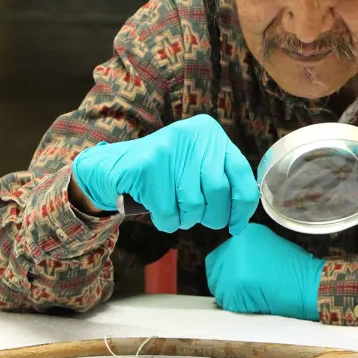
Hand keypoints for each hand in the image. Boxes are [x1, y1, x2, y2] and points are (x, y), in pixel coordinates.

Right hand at [70, 115, 258, 234]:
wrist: (114, 167)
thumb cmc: (164, 173)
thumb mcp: (196, 164)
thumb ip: (221, 179)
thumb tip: (242, 216)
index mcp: (210, 132)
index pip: (241, 173)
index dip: (243, 206)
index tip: (237, 225)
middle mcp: (192, 134)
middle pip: (219, 192)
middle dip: (213, 216)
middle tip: (201, 219)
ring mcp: (168, 149)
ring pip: (193, 204)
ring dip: (186, 219)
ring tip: (176, 211)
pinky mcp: (147, 167)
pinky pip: (168, 212)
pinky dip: (166, 222)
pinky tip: (159, 212)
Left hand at [206, 223, 323, 319]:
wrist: (311, 284)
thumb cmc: (296, 270)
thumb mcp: (268, 246)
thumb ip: (246, 252)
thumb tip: (228, 267)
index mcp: (244, 234)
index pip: (217, 258)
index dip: (226, 273)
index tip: (238, 280)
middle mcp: (235, 246)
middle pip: (214, 274)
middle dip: (227, 285)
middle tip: (248, 291)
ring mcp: (233, 266)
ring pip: (219, 290)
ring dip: (233, 297)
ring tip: (256, 294)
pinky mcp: (235, 287)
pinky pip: (228, 303)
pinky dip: (240, 307)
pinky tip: (258, 301)